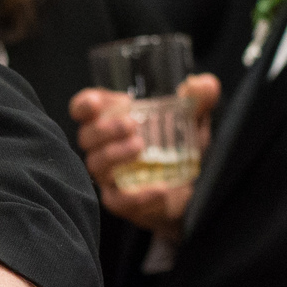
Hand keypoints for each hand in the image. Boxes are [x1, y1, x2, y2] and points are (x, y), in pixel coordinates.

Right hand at [68, 74, 219, 237]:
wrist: (190, 192)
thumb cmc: (179, 149)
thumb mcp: (192, 121)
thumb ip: (199, 100)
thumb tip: (203, 84)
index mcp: (111, 121)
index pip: (83, 109)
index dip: (83, 105)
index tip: (96, 104)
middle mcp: (102, 148)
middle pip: (86, 136)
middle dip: (104, 129)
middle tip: (131, 124)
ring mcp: (108, 176)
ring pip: (97, 165)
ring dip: (115, 154)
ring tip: (140, 147)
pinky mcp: (120, 202)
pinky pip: (119, 200)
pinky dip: (139, 195)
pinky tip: (160, 188)